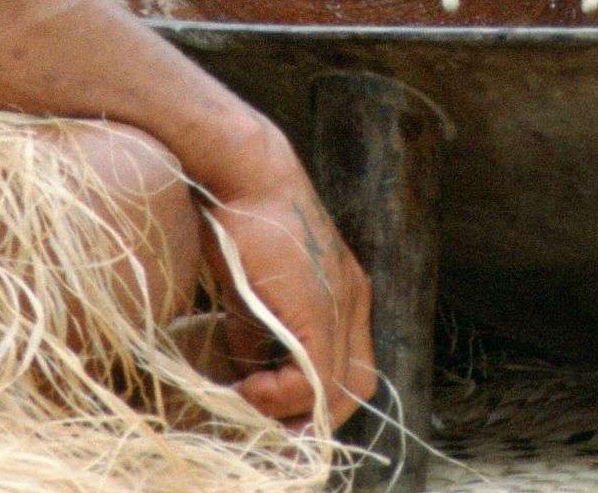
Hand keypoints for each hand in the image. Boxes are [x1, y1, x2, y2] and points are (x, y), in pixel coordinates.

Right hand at [196, 124, 375, 428]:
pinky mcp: (318, 310)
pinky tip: (248, 388)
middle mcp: (353, 300)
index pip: (350, 364)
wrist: (241, 175)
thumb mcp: (252, 289)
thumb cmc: (239, 219)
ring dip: (296, 410)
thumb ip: (258, 333)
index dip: (317, 395)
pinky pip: (314, 377)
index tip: (276, 406)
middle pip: (358, 385)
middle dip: (316, 415)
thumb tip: (246, 376)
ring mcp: (342, 305)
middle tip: (271, 422)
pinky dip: (281, 395)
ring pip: (343, 388)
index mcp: (342, 292)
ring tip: (252, 403)